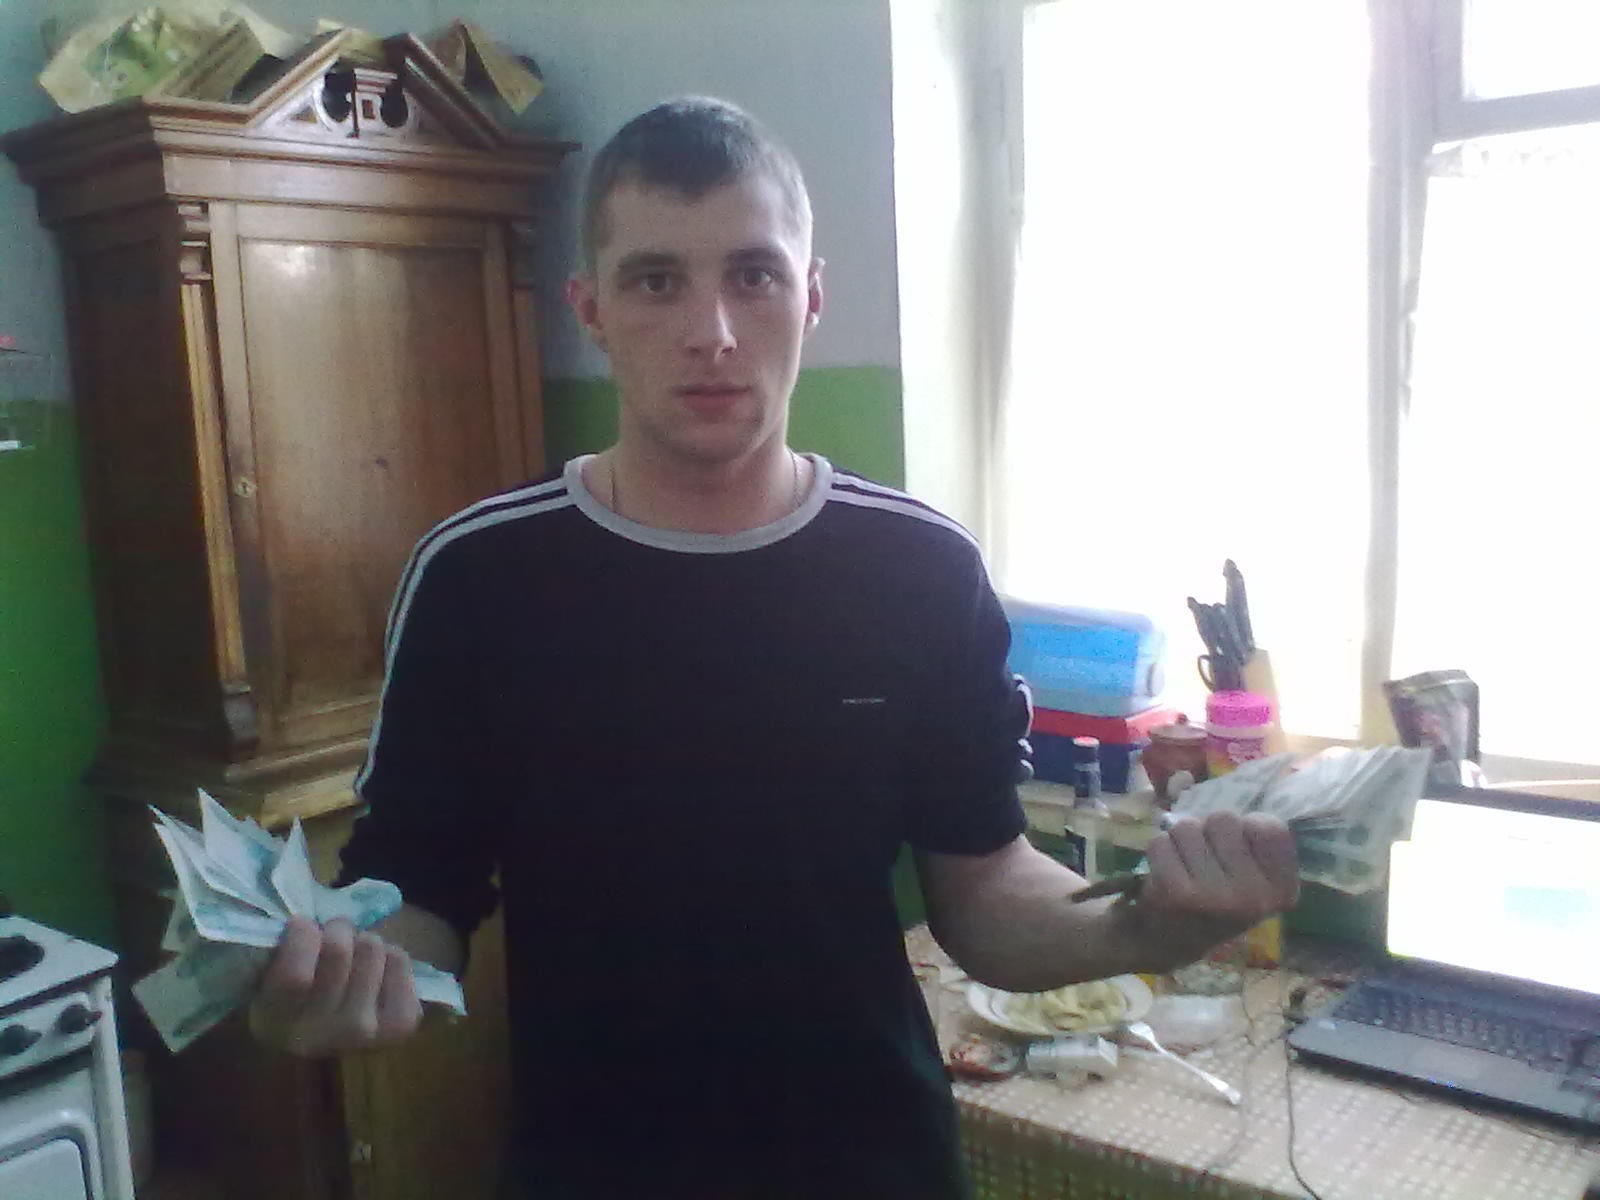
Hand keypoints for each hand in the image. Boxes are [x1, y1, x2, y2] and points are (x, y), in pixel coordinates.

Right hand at [249, 916, 422, 1056]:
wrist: (330, 1039)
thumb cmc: (294, 996)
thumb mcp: (268, 976)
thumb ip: (279, 951)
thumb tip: (301, 920)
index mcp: (275, 1024)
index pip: (295, 977)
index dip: (302, 937)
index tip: (301, 924)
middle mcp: (319, 1035)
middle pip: (338, 951)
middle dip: (335, 929)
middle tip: (333, 934)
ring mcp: (364, 1033)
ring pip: (371, 947)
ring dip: (362, 941)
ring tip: (354, 955)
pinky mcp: (399, 1023)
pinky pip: (399, 959)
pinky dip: (389, 955)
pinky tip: (376, 974)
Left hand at [1137, 811, 1298, 956]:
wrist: (1169, 942)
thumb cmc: (1216, 900)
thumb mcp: (1255, 881)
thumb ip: (1260, 845)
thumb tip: (1250, 812)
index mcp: (1281, 892)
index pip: (1272, 828)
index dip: (1247, 829)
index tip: (1236, 853)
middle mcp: (1254, 897)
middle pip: (1226, 819)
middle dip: (1209, 831)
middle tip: (1204, 861)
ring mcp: (1214, 895)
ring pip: (1189, 826)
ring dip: (1181, 840)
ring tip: (1184, 867)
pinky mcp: (1174, 891)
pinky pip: (1161, 841)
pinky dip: (1159, 850)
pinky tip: (1166, 874)